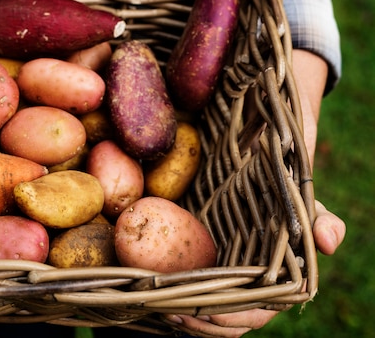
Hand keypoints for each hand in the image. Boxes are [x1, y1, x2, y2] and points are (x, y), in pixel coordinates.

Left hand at [161, 50, 346, 336]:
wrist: (252, 149)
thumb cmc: (276, 176)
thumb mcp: (295, 192)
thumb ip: (312, 214)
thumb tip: (328, 242)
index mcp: (269, 272)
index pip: (257, 310)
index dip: (233, 317)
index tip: (204, 312)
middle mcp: (239, 274)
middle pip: (223, 317)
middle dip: (198, 320)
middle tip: (169, 311)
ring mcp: (213, 266)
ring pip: (197, 305)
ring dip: (176, 310)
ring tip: (153, 303)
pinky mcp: (188, 251)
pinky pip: (176, 280)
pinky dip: (163, 289)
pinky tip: (142, 285)